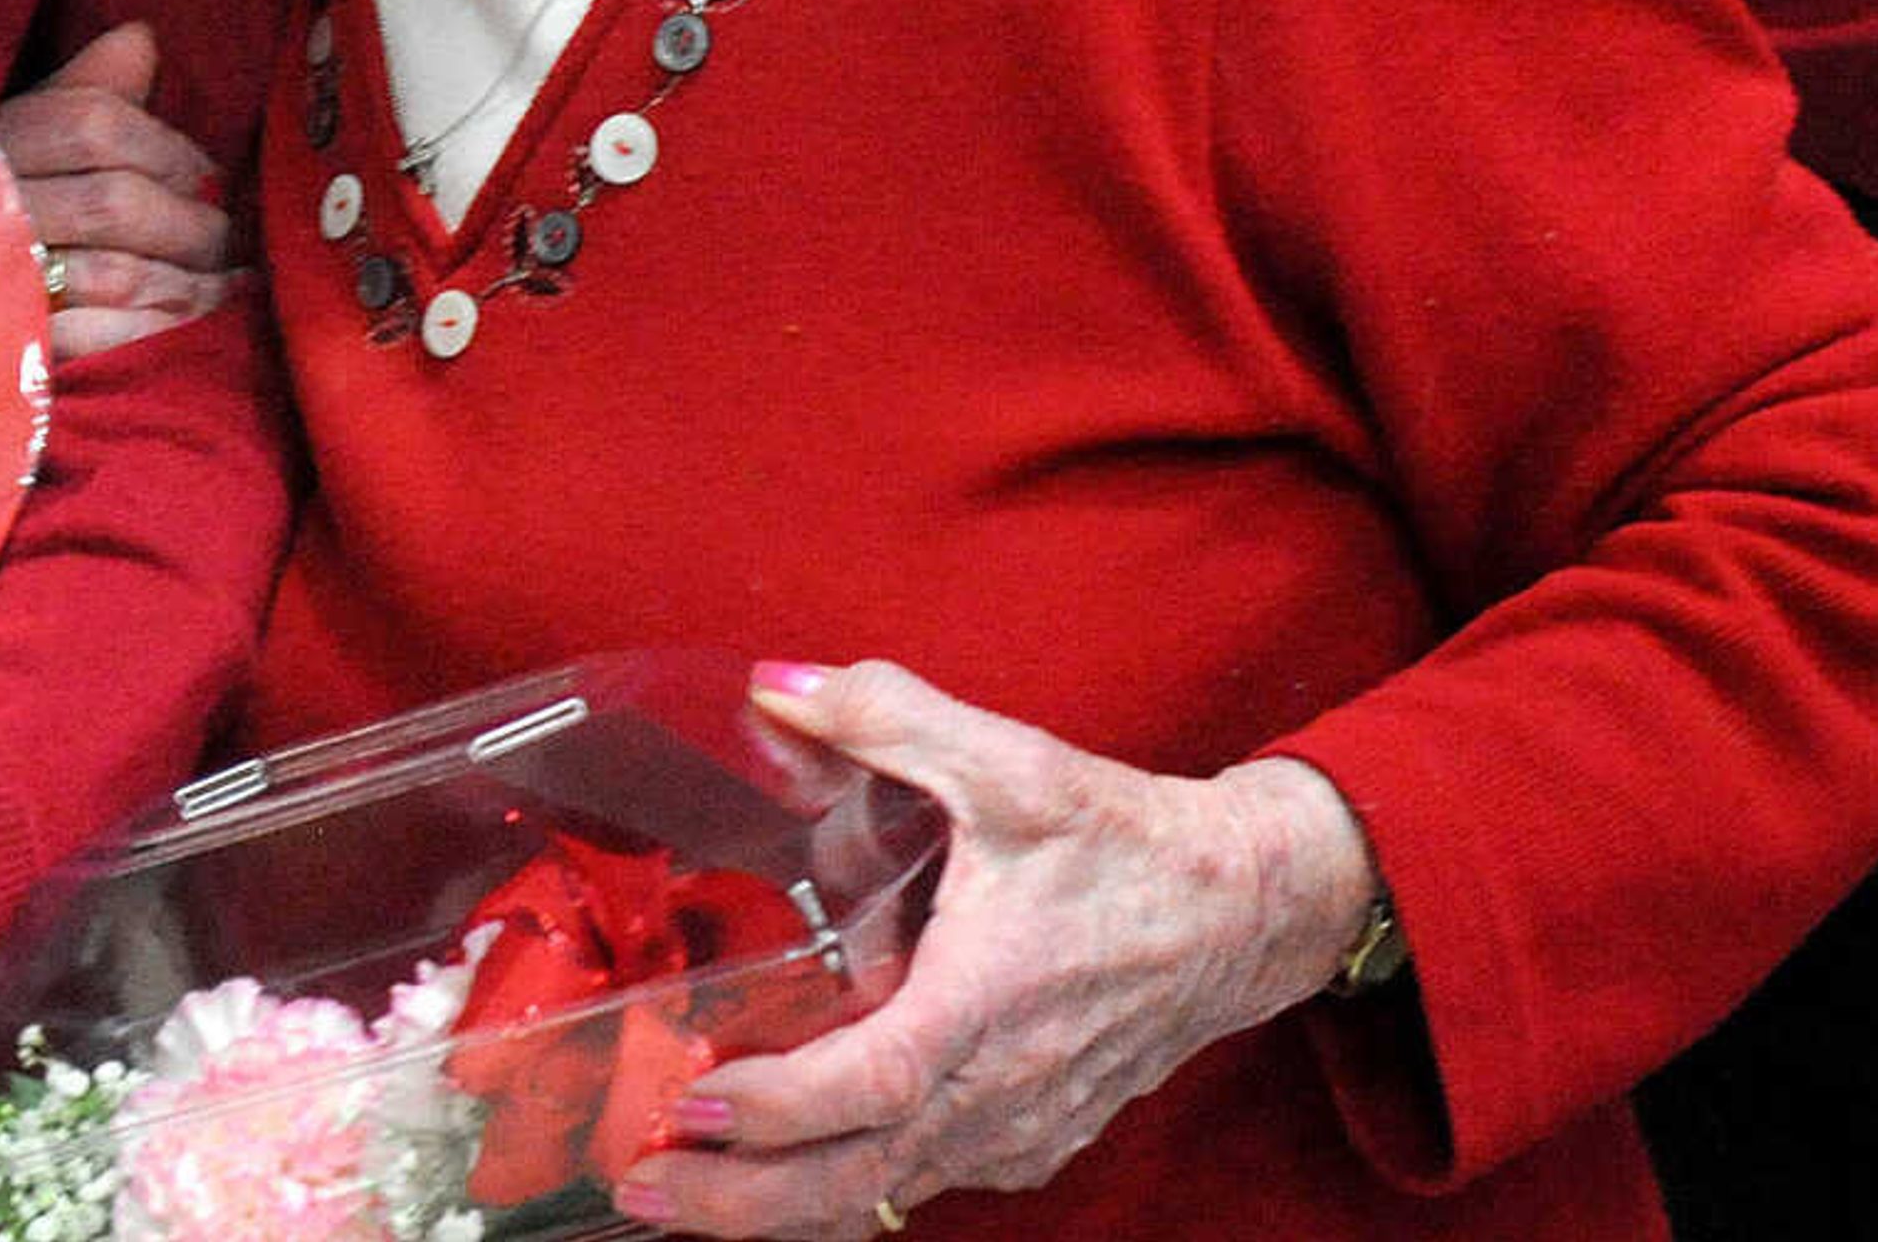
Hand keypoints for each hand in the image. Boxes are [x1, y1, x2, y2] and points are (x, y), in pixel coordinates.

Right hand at [0, 22, 236, 362]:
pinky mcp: (15, 350)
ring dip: (188, 282)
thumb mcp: (37, 138)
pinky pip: (102, 339)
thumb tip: (141, 37)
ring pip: (116, 274)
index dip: (167, 148)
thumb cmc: (10, 210)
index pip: (93, 124)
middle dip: (188, 223)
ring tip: (226, 284)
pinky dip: (158, 329)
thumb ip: (91, 90)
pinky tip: (191, 323)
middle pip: (114, 202)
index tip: (208, 174)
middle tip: (225, 238)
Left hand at [611, 661, 1377, 1237]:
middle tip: (634, 1187)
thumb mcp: (1012, 761)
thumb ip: (888, 715)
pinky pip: (918, 1185)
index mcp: (989, 1004)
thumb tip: (773, 689)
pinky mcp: (1026, 1139)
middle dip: (739, 1202)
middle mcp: (1000, 1091)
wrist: (1243, 912)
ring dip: (776, 1209)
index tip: (692, 1106)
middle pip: (858, 1181)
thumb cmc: (1126, 843)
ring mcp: (1016, 1130)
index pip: (875, 1086)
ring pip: (883, 1197)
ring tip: (668, 1195)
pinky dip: (837, 1193)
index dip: (780, 1110)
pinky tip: (768, 1175)